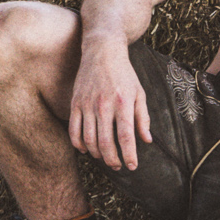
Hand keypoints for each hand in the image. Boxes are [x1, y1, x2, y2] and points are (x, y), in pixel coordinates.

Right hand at [70, 37, 153, 170]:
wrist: (103, 52)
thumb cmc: (125, 74)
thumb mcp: (140, 93)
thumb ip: (143, 118)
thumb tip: (146, 140)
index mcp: (123, 103)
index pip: (126, 137)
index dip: (129, 155)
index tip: (132, 166)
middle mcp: (104, 105)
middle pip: (105, 143)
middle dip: (113, 160)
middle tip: (118, 166)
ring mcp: (87, 105)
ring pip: (89, 140)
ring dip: (97, 154)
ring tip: (105, 158)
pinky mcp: (75, 103)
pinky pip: (74, 130)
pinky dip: (78, 145)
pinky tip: (86, 150)